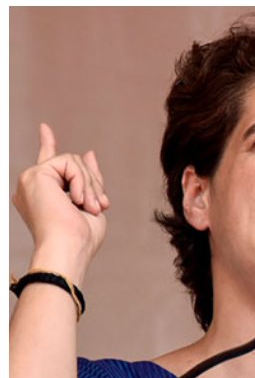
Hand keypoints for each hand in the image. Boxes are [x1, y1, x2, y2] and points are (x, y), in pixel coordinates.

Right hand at [12, 123, 109, 283]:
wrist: (68, 249)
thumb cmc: (80, 238)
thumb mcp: (91, 203)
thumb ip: (88, 178)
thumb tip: (89, 152)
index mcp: (42, 195)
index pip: (48, 164)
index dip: (47, 143)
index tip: (45, 128)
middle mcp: (32, 186)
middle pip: (73, 165)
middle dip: (93, 183)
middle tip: (99, 207)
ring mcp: (31, 179)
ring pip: (74, 161)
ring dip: (90, 185)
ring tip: (89, 208)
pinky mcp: (35, 174)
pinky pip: (70, 162)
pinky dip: (82, 182)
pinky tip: (78, 201)